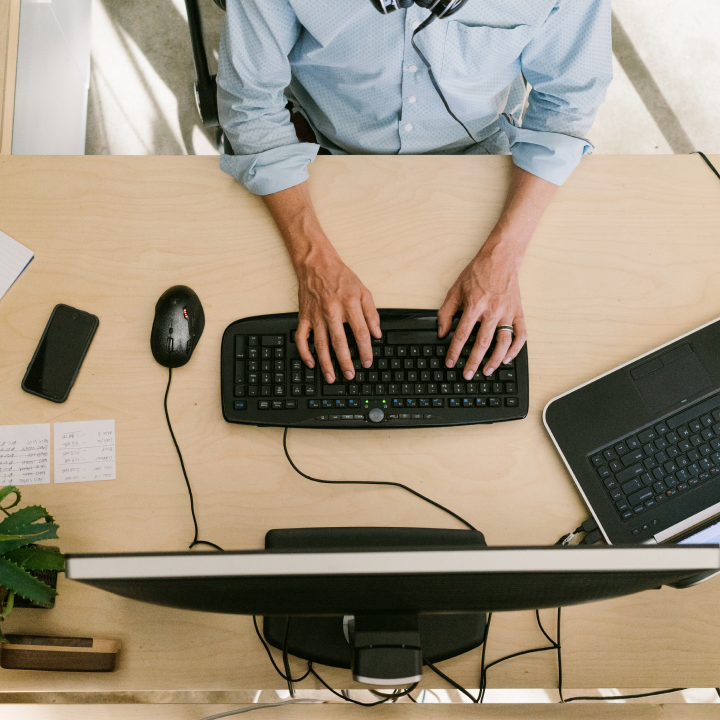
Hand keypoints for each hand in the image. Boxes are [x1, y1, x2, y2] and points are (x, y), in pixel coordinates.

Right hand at [295, 249, 380, 383]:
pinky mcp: (303, 317)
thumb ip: (372, 313)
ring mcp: (315, 316)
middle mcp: (331, 312)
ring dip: (325, 363)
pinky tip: (311, 362)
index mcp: (349, 305)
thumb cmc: (341, 277)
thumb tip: (377, 333)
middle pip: (339, 343)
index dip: (366, 350)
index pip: (360, 333)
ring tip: (331, 376)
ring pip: (320, 345)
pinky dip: (304, 352)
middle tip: (350, 375)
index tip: (367, 362)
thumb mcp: (363, 291)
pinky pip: (301, 338)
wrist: (316, 264)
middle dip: (345, 362)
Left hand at [437, 240, 526, 379]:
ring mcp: (507, 313)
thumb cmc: (477, 273)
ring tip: (486, 371)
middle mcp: (492, 311)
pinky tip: (507, 358)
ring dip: (495, 360)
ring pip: (503, 343)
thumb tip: (442, 332)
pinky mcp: (518, 312)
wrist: (501, 258)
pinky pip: (520, 335)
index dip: (454, 351)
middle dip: (473, 362)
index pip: (463, 334)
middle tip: (467, 375)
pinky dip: (515, 349)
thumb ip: (446, 312)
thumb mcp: (455, 290)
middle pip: (482, 343)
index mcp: (475, 305)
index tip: (450, 363)